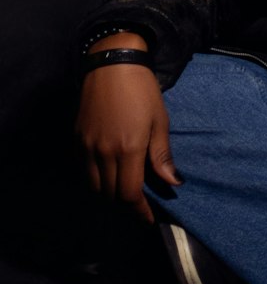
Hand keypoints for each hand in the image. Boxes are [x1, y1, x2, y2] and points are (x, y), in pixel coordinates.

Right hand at [76, 62, 180, 223]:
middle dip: (125, 205)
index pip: (129, 194)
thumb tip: (173, 183)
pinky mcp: (77, 139)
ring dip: (108, 195)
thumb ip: (162, 155)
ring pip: (94, 186)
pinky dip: (95, 181)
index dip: (139, 211)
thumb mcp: (159, 121)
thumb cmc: (142, 91)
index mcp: (128, 149)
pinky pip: (84, 171)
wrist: (112, 65)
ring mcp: (87, 147)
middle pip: (110, 194)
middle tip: (139, 206)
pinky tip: (108, 176)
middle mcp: (103, 153)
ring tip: (123, 194)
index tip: (148, 219)